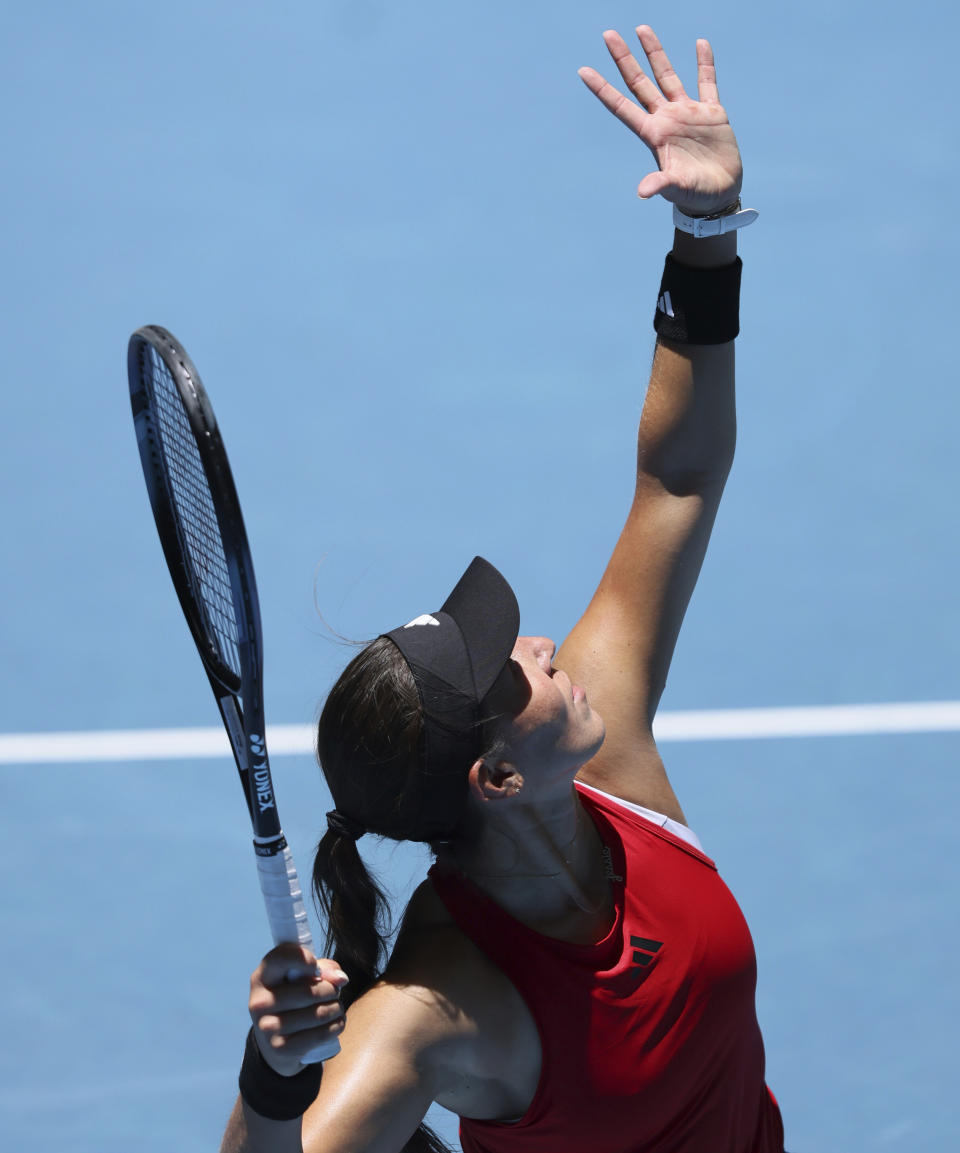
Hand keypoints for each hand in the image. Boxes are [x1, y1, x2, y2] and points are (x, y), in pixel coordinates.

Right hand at [248, 944, 348, 1075]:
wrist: (274, 1042)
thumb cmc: (293, 997)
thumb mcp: (302, 977)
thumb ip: (324, 968)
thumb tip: (341, 979)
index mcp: (262, 977)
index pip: (280, 958)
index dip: (301, 958)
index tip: (315, 965)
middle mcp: (260, 1002)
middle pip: (309, 991)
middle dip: (332, 990)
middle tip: (335, 992)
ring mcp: (268, 1028)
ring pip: (319, 1014)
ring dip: (337, 1009)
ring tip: (336, 1007)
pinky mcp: (281, 1048)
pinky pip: (321, 1034)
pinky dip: (337, 1025)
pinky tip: (336, 1022)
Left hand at [578, 26, 742, 216]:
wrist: (719, 196)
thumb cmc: (694, 196)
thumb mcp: (676, 188)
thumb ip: (660, 184)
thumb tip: (643, 191)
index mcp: (653, 134)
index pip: (622, 106)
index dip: (602, 89)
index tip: (582, 70)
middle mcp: (666, 119)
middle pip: (639, 83)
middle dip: (624, 58)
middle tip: (607, 34)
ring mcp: (687, 113)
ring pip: (667, 76)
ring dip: (655, 53)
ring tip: (642, 28)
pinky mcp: (711, 113)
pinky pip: (707, 82)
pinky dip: (705, 63)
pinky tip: (701, 43)